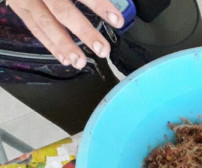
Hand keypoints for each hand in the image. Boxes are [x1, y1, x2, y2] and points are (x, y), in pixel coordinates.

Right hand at [8, 0, 123, 67]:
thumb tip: (117, 0)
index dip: (99, 5)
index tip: (118, 21)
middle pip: (62, 10)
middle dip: (84, 31)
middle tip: (102, 49)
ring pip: (46, 23)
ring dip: (64, 45)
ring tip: (81, 62)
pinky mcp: (19, 8)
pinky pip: (35, 28)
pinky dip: (50, 45)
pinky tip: (65, 59)